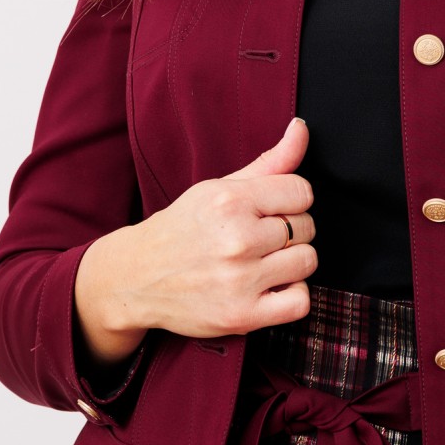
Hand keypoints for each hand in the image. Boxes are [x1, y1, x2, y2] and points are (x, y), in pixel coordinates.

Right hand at [73, 116, 317, 359]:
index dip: (290, 202)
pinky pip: (300, 301)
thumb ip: (269, 162)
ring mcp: (240, 279)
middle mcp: (237, 238)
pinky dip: (292, 295)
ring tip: (262, 263)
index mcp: (230, 200)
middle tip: (257, 239)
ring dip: (291, 263)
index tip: (268, 211)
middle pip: (306, 227)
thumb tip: (301, 128)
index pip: (302, 192)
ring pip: (307, 261)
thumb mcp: (219, 188)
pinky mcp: (243, 315)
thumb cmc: (183, 229)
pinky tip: (268, 287)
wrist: (136, 278)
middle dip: (288, 231)